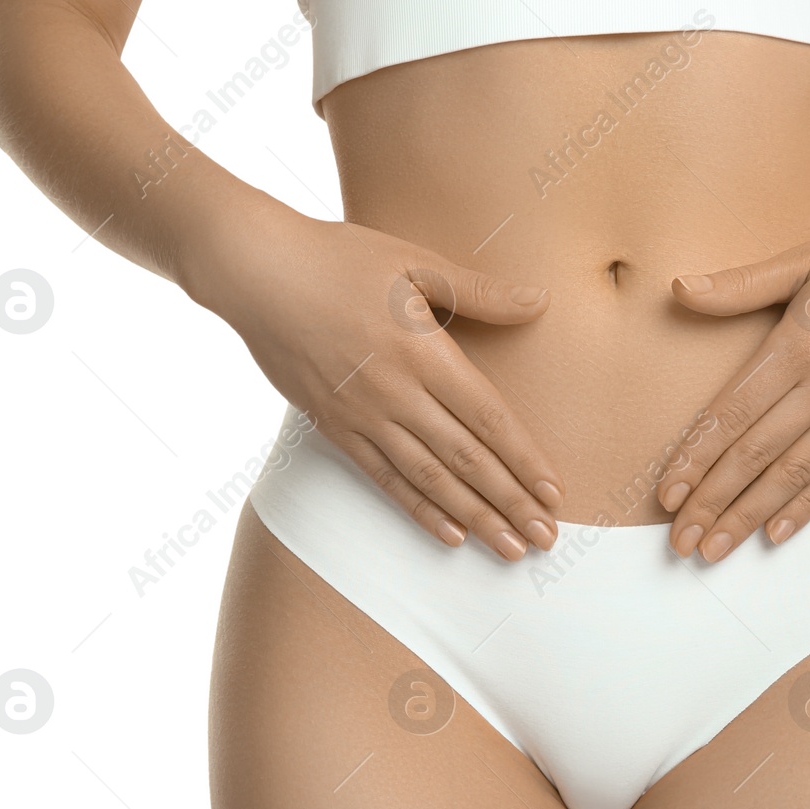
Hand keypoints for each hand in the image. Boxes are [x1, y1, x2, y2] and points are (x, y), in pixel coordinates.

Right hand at [192, 207, 564, 560]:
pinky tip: (450, 535)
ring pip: (430, 480)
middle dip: (511, 503)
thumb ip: (479, 291)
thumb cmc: (338, 259)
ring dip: (475, 519)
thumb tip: (539, 302)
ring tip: (509, 549)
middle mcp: (396, 393)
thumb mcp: (413, 263)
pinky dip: (420, 510)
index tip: (554, 493)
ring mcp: (363, 416)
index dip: (524, 460)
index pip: (488, 419)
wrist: (255, 273)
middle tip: (545, 540)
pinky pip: (385, 479)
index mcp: (423, 352)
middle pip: (466, 460)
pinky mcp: (335, 428)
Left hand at [657, 198, 809, 561]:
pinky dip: (806, 506)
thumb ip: (742, 285)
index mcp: (797, 348)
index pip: (733, 416)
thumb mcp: (808, 258)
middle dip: (711, 503)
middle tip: (679, 543)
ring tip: (714, 551)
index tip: (665, 493)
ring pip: (793, 476)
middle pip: (755, 457)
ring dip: (748, 518)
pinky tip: (776, 534)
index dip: (695, 458)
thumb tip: (680, 289)